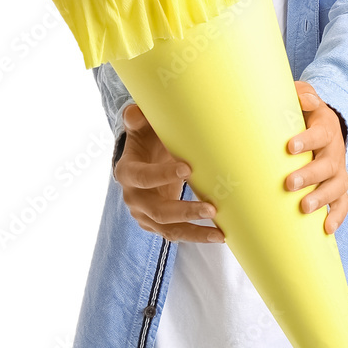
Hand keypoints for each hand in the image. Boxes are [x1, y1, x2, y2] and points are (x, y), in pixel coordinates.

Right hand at [114, 103, 222, 243]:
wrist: (145, 159)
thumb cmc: (148, 139)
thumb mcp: (141, 127)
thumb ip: (137, 118)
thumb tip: (136, 112)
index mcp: (127, 172)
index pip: (143, 177)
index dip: (162, 175)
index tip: (188, 168)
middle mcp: (133, 198)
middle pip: (158, 211)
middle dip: (185, 211)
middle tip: (211, 208)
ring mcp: (144, 215)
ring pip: (169, 230)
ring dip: (195, 232)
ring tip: (220, 233)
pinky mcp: (157, 225)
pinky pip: (176, 234)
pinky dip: (196, 236)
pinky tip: (218, 235)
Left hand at [285, 82, 347, 234]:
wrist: (324, 126)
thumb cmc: (304, 114)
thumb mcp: (304, 98)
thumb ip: (303, 94)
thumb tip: (303, 98)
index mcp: (326, 128)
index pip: (320, 133)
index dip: (307, 140)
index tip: (290, 146)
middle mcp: (335, 151)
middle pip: (328, 164)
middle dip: (310, 175)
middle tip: (289, 183)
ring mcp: (338, 171)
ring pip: (337, 186)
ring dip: (322, 198)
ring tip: (304, 208)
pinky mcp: (338, 186)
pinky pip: (343, 203)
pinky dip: (337, 216)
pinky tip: (326, 229)